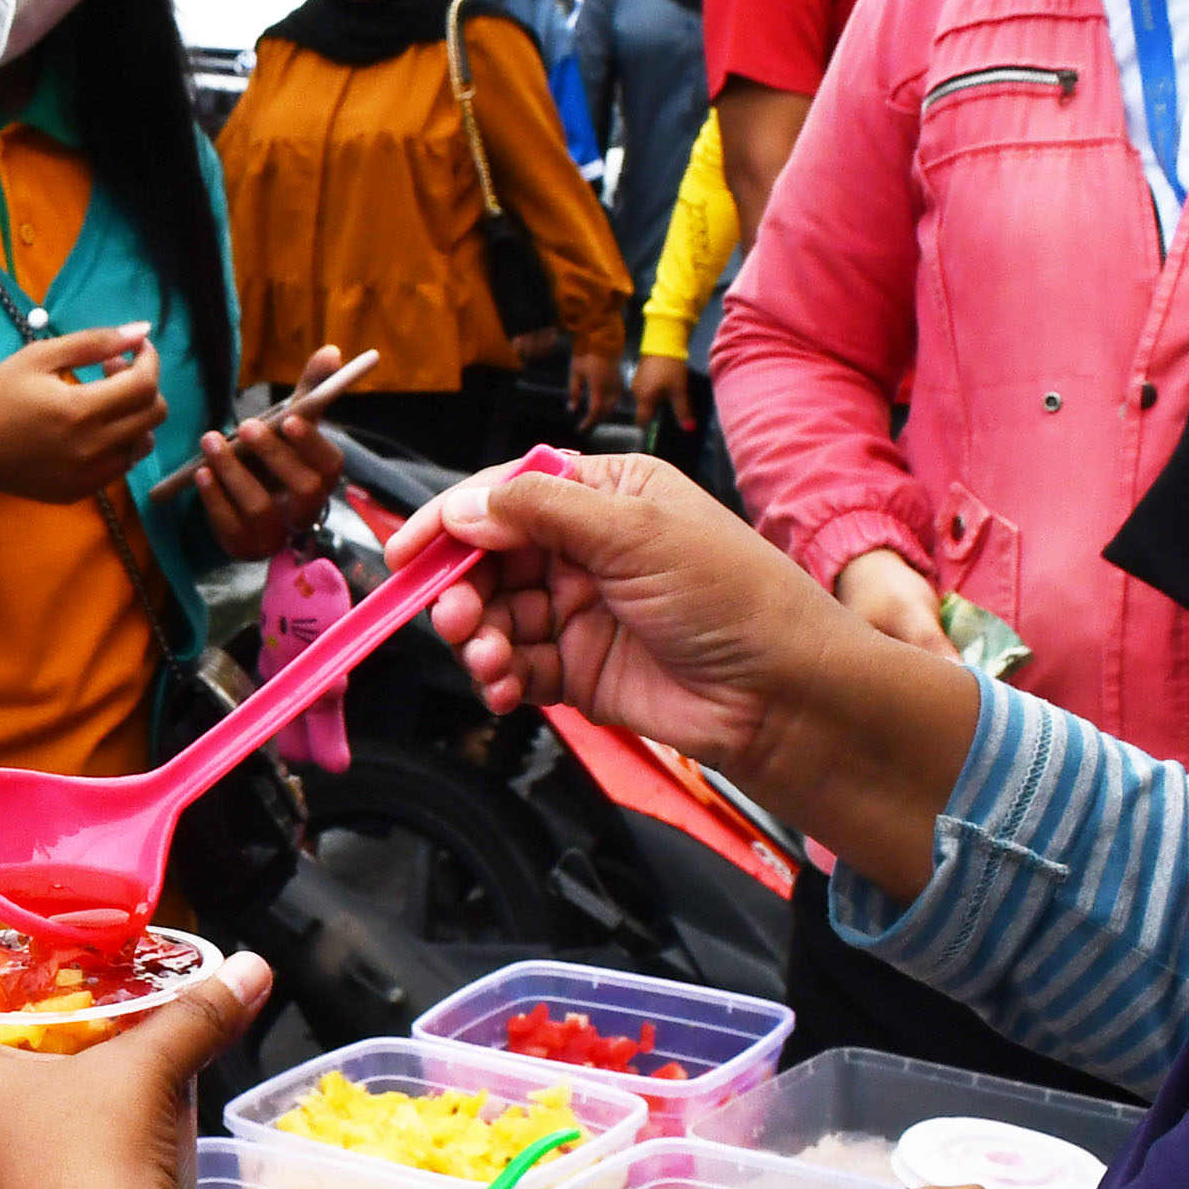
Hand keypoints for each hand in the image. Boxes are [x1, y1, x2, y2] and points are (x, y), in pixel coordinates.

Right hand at [0, 324, 165, 503]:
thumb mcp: (39, 357)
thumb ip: (94, 342)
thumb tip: (142, 331)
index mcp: (79, 410)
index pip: (145, 385)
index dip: (150, 360)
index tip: (136, 348)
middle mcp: (91, 449)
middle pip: (154, 415)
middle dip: (144, 384)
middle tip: (111, 370)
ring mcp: (89, 476)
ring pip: (144, 442)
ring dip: (135, 416)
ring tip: (101, 401)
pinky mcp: (82, 491)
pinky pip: (122, 465)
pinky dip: (119, 442)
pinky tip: (91, 427)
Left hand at [190, 346, 349, 559]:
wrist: (248, 511)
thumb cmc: (276, 460)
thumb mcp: (291, 427)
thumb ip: (311, 392)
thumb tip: (332, 351)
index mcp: (322, 478)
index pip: (329, 464)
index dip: (311, 443)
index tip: (290, 418)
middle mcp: (305, 510)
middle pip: (302, 488)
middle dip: (273, 455)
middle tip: (246, 426)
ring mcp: (275, 533)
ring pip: (260, 507)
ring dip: (233, 471)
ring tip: (210, 440)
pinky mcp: (244, 545)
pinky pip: (229, 526)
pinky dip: (214, 498)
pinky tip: (201, 473)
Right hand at [396, 453, 978, 899]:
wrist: (783, 695)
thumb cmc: (732, 597)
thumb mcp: (634, 531)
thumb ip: (540, 511)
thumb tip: (464, 506)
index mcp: (606, 493)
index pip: (507, 492)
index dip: (451, 519)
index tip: (405, 550)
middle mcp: (587, 548)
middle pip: (489, 559)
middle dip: (461, 588)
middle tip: (451, 616)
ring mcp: (581, 611)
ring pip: (494, 618)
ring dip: (476, 638)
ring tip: (486, 659)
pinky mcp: (579, 671)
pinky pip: (515, 668)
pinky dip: (498, 678)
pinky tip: (503, 687)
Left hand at [566, 342, 623, 425]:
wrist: (602, 337)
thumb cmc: (585, 353)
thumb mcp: (575, 373)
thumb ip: (574, 392)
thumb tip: (572, 409)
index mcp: (599, 386)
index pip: (595, 411)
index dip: (588, 422)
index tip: (580, 428)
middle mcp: (611, 387)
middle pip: (606, 411)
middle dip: (596, 419)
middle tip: (586, 424)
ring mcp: (618, 383)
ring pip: (614, 406)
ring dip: (604, 413)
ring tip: (594, 417)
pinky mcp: (620, 379)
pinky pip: (618, 398)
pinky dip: (611, 405)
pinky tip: (604, 405)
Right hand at [631, 353, 697, 436]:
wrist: (663, 342)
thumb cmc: (670, 368)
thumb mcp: (679, 390)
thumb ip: (682, 410)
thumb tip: (688, 428)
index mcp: (644, 399)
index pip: (641, 421)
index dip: (648, 427)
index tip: (658, 428)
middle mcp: (636, 393)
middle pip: (643, 409)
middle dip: (653, 413)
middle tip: (667, 412)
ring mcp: (636, 381)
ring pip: (643, 398)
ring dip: (653, 401)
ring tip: (667, 398)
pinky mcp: (639, 372)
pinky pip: (644, 388)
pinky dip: (652, 390)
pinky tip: (662, 385)